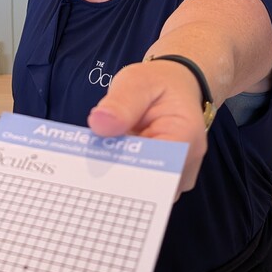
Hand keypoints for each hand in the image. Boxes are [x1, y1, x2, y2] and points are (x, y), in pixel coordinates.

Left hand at [87, 59, 208, 193]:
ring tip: (93, 162)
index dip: (123, 171)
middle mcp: (186, 164)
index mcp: (185, 136)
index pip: (154, 168)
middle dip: (116, 177)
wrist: (174, 88)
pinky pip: (140, 185)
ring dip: (117, 177)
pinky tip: (104, 163)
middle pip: (148, 185)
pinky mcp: (163, 181)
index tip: (95, 166)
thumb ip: (121, 103)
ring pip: (142, 189)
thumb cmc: (157, 83)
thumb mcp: (137, 82)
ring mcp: (176, 177)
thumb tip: (98, 123)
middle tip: (86, 167)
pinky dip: (122, 175)